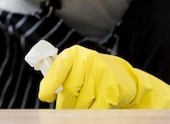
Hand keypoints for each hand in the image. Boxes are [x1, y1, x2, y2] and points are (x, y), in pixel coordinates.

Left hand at [38, 45, 169, 108]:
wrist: (124, 77)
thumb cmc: (92, 74)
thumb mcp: (75, 69)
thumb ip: (59, 76)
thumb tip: (44, 93)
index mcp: (74, 55)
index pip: (57, 68)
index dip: (49, 84)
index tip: (45, 97)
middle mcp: (87, 61)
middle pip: (68, 91)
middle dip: (65, 104)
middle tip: (67, 107)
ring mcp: (101, 75)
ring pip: (81, 103)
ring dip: (78, 110)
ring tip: (83, 106)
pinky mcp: (111, 89)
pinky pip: (94, 109)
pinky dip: (91, 113)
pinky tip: (94, 109)